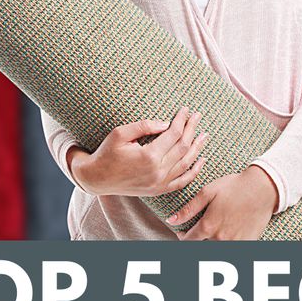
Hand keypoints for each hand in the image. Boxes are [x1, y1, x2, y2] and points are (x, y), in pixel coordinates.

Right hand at [69, 106, 206, 195]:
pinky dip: (194, 171)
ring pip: (186, 164)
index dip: (182, 120)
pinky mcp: (158, 190)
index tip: (185, 110)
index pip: (173, 134)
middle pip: (183, 147)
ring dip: (197, 148)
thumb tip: (166, 123)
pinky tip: (201, 160)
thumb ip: (144, 126)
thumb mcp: (120, 133)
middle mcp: (157, 172)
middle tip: (197, 116)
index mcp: (148, 156)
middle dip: (192, 129)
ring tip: (204, 135)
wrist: (97, 179)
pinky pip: (182, 182)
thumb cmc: (107, 153)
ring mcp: (159, 184)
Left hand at [168, 166, 278, 239]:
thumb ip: (188, 209)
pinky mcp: (247, 243)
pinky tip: (228, 234)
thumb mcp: (208, 192)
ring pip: (215, 251)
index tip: (183, 233)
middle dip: (196, 242)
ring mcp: (235, 243)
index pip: (188, 241)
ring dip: (211, 244)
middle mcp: (220, 239)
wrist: (263, 188)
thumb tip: (171, 220)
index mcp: (208, 226)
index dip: (182, 237)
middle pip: (201, 248)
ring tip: (214, 232)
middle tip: (199, 232)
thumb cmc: (235, 187)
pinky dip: (227, 245)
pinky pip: (233, 250)